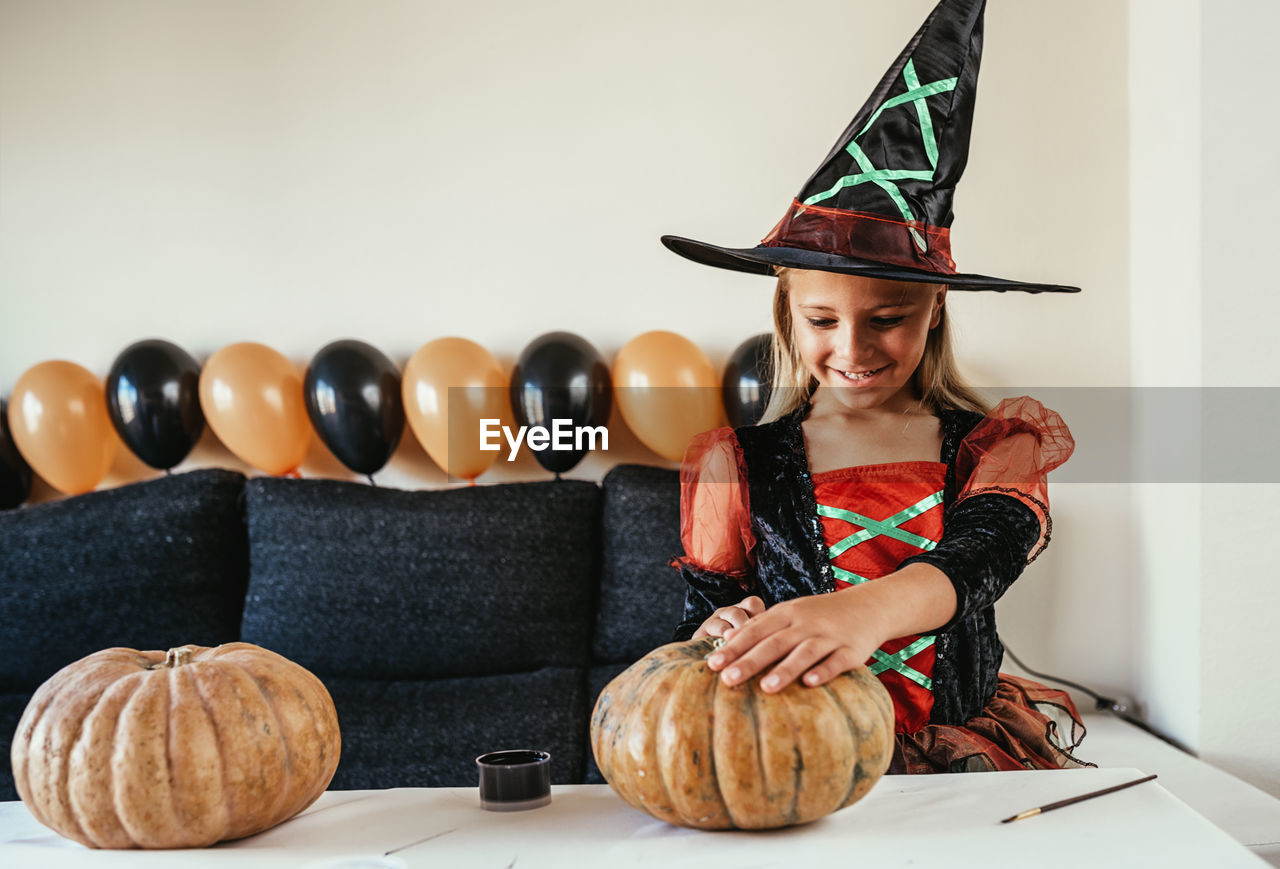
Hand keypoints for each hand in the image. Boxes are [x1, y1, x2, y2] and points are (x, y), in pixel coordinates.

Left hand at [705, 589, 888, 693]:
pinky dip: (823, 671)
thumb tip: (727, 640)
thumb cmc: (821, 615)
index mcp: (786, 614)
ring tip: (765, 688)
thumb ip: (762, 627)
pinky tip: (810, 684)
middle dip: (750, 661)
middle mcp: (805, 623)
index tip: (712, 665)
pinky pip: (836, 662)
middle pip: (774, 642)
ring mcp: (829, 636)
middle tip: (728, 680)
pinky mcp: (852, 651)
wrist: (869, 606)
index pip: (754, 631)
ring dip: (785, 669)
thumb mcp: (791, 613)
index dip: (733, 647)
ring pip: (804, 652)